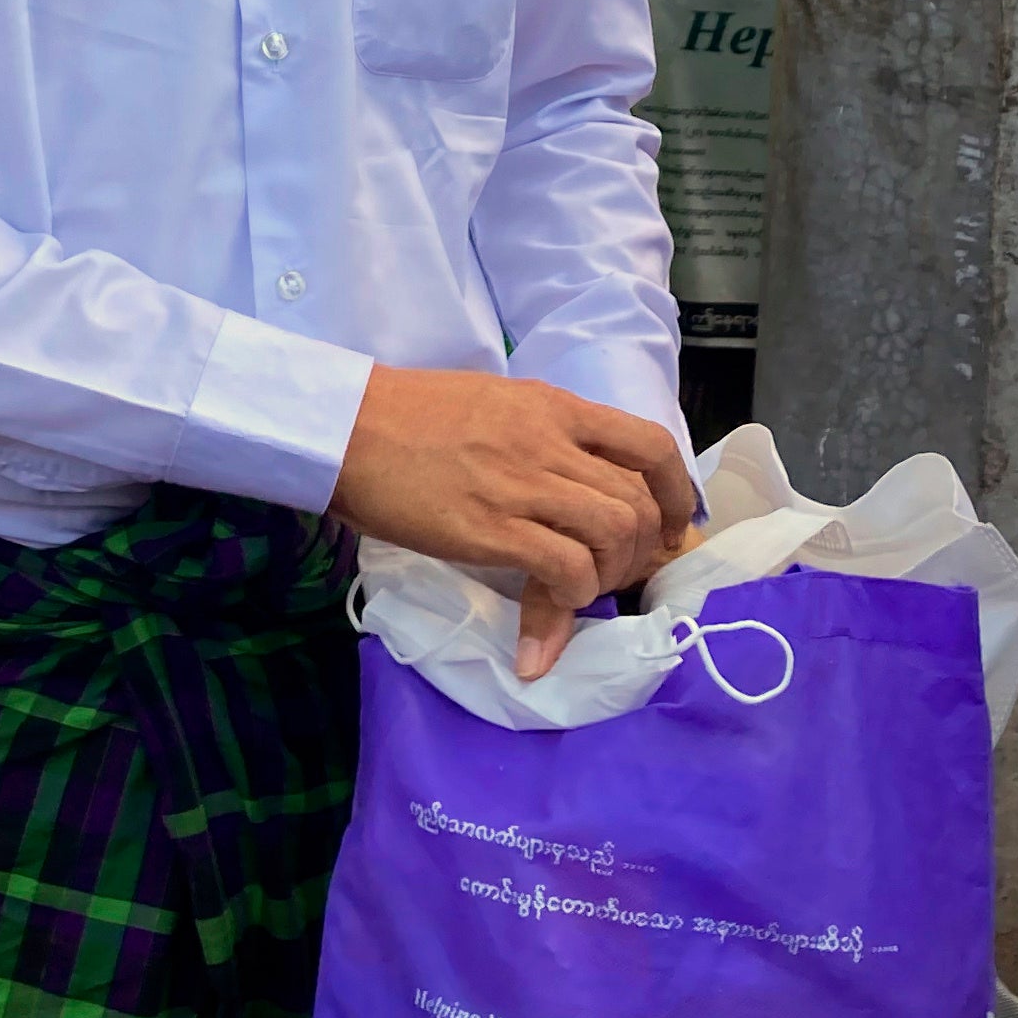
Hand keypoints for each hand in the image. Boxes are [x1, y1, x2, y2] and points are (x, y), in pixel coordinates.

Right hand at [327, 367, 700, 681]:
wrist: (343, 425)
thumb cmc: (404, 414)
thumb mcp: (491, 403)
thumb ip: (536, 434)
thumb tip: (563, 477)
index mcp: (554, 407)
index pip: (649, 444)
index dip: (674, 494)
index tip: (665, 527)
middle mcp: (551, 441)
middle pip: (640, 501)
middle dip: (641, 550)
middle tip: (610, 574)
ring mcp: (524, 483)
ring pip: (615, 533)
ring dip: (609, 577)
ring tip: (580, 591)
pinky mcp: (493, 527)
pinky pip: (566, 570)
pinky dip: (571, 601)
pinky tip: (550, 613)